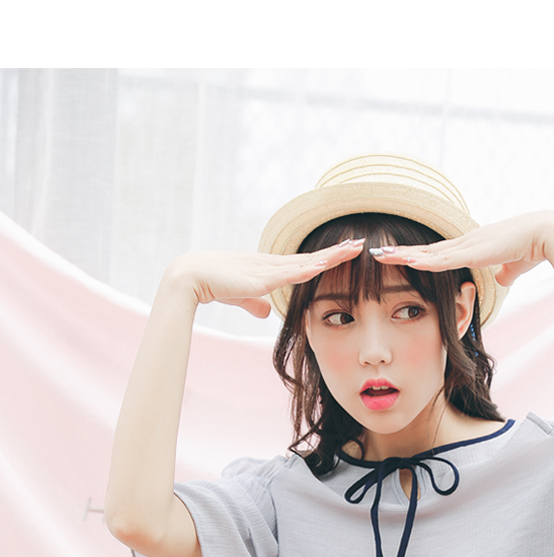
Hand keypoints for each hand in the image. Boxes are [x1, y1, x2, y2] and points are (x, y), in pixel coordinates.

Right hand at [164, 238, 366, 316]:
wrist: (190, 277)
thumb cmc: (212, 285)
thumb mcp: (240, 297)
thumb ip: (254, 304)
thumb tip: (267, 312)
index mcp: (268, 268)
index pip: (303, 263)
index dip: (325, 259)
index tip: (345, 253)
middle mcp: (271, 264)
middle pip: (311, 258)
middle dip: (336, 252)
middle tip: (360, 244)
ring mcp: (267, 269)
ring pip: (306, 262)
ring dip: (330, 256)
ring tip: (354, 248)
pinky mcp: (259, 278)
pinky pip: (289, 273)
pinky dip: (308, 269)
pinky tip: (324, 265)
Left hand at [370, 212, 553, 286]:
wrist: (545, 235)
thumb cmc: (532, 249)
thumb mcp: (511, 267)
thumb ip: (503, 273)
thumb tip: (501, 279)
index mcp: (470, 247)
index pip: (436, 254)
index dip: (415, 256)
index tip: (396, 258)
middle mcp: (463, 243)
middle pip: (424, 250)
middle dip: (398, 254)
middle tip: (374, 254)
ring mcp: (466, 246)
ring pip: (427, 253)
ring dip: (403, 256)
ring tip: (379, 256)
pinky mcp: (473, 252)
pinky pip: (443, 259)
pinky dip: (424, 261)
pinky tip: (407, 261)